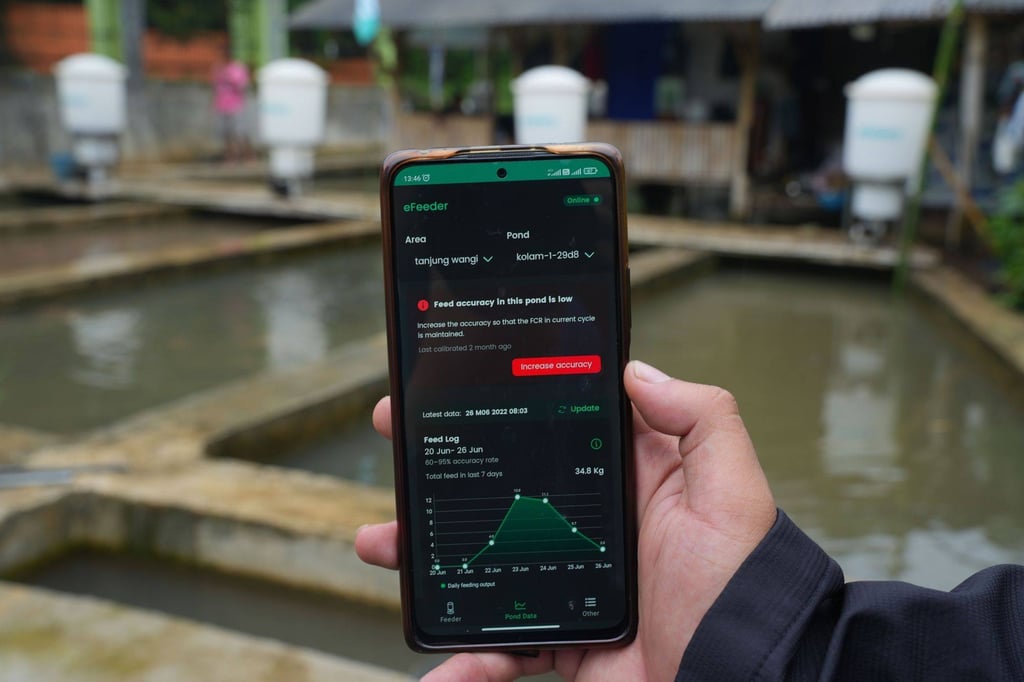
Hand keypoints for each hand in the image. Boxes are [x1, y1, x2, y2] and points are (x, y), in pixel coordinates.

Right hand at [356, 360, 776, 680]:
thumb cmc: (740, 589)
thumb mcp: (730, 493)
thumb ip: (701, 419)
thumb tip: (638, 369)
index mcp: (624, 482)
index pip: (552, 428)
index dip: (500, 404)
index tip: (449, 386)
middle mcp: (588, 526)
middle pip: (501, 488)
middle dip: (442, 470)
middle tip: (399, 443)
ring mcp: (566, 581)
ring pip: (482, 560)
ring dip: (426, 555)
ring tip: (382, 544)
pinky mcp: (559, 638)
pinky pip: (500, 646)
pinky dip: (466, 661)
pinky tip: (441, 666)